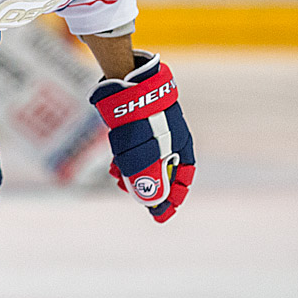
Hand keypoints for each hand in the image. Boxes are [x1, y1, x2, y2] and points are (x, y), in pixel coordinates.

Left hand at [89, 51, 194, 221]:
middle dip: (149, 187)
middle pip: (163, 170)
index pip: (182, 179)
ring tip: (120, 182)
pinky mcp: (136, 122)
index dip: (172, 199)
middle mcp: (171, 138)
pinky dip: (125, 159)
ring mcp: (153, 129)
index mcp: (181, 146)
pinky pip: (134, 146)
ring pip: (146, 159)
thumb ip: (149, 178)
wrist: (127, 81)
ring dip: (134, 174)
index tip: (160, 216)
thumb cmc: (142, 120)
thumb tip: (151, 202)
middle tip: (136, 199)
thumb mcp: (146, 154)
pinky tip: (115, 166)